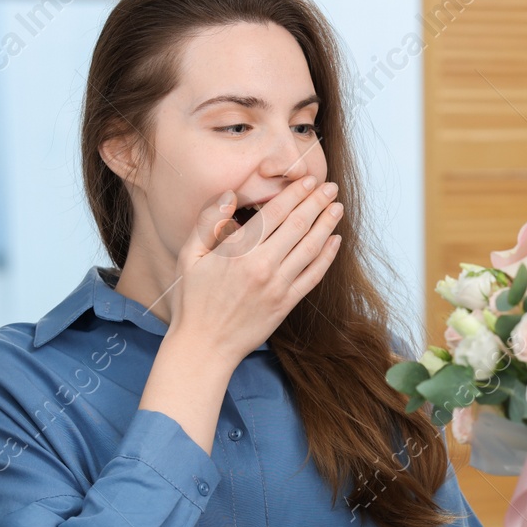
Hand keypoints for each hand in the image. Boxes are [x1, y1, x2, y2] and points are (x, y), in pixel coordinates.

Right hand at [164, 176, 343, 363]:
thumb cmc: (193, 300)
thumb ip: (208, 223)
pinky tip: (335, 241)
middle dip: (317, 202)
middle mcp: (262, 266)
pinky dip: (327, 257)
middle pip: (298, 225)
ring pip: (310, 248)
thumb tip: (229, 194)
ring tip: (337, 208)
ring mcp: (277, 286)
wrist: (205, 346)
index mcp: (237, 251)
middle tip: (331, 187)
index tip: (308, 179)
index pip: (274, 213)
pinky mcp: (286, 304)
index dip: (295, 193)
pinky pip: (313, 276)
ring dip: (327, 225)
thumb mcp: (188, 257)